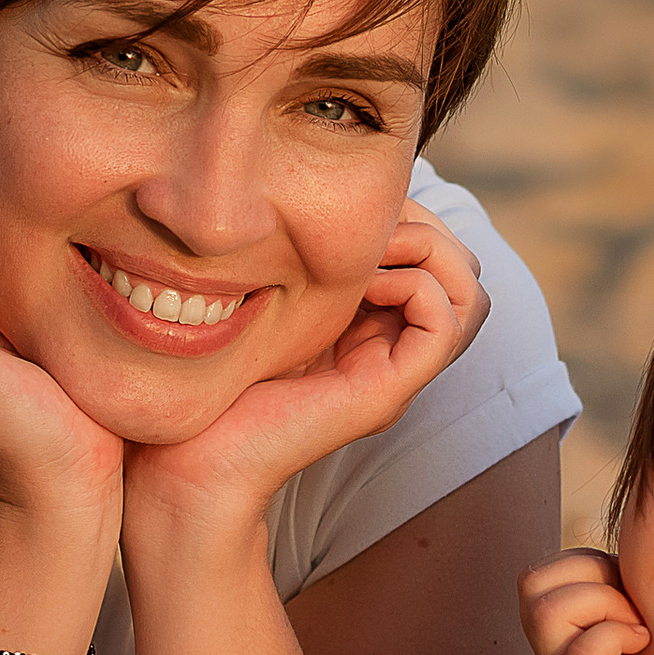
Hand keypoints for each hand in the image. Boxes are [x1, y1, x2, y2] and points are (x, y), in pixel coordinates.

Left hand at [126, 199, 489, 540]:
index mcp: (371, 328)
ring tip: (365, 249)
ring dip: (426, 250)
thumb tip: (320, 192)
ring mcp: (394, 376)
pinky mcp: (384, 394)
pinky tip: (358, 282)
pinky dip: (412, 284)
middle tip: (364, 224)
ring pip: (469, 293)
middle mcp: (393, 351)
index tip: (349, 208)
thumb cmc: (207, 379)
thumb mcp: (264, 296)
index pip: (437, 255)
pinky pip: (444, 323)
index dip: (409, 215)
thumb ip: (299, 258)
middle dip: (424, 225)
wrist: (184, 462)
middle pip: (464, 270)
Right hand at [519, 551, 653, 654]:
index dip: (585, 565)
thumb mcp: (641, 618)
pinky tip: (643, 644)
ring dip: (603, 604)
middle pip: (531, 583)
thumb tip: (630, 545)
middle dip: (591, 579)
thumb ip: (620, 587)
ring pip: (546, 611)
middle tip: (632, 610)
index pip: (538, 573)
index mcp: (557, 636)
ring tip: (637, 628)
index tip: (627, 593)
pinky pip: (581, 652)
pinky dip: (616, 635)